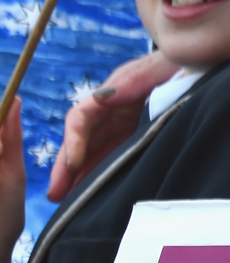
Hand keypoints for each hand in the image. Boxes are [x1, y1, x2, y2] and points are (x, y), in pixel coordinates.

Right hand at [48, 52, 177, 201]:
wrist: (207, 65)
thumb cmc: (187, 61)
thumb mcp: (161, 66)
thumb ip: (134, 79)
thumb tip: (102, 96)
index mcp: (114, 92)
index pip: (81, 118)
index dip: (72, 141)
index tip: (72, 163)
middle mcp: (114, 111)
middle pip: (82, 140)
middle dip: (66, 167)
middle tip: (54, 193)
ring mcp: (126, 126)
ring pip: (95, 153)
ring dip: (79, 175)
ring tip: (67, 201)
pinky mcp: (138, 139)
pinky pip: (114, 158)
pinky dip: (101, 174)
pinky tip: (93, 193)